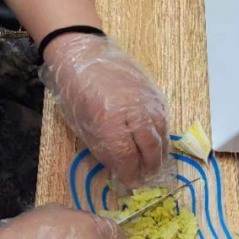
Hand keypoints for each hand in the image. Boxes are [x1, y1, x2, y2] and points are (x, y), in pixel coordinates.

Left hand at [40, 34, 169, 186]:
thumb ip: (103, 148)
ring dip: (160, 155)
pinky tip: (158, 145)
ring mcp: (147, 100)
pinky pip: (164, 120)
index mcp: (110, 121)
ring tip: (155, 167)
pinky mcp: (154, 92)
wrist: (83, 54)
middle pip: (150, 148)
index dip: (131, 174)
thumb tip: (120, 169)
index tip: (131, 184)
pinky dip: (162, 136)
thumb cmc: (75, 91)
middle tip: (147, 180)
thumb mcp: (81, 124)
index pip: (128, 157)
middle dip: (149, 168)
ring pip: (162, 134)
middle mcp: (134, 111)